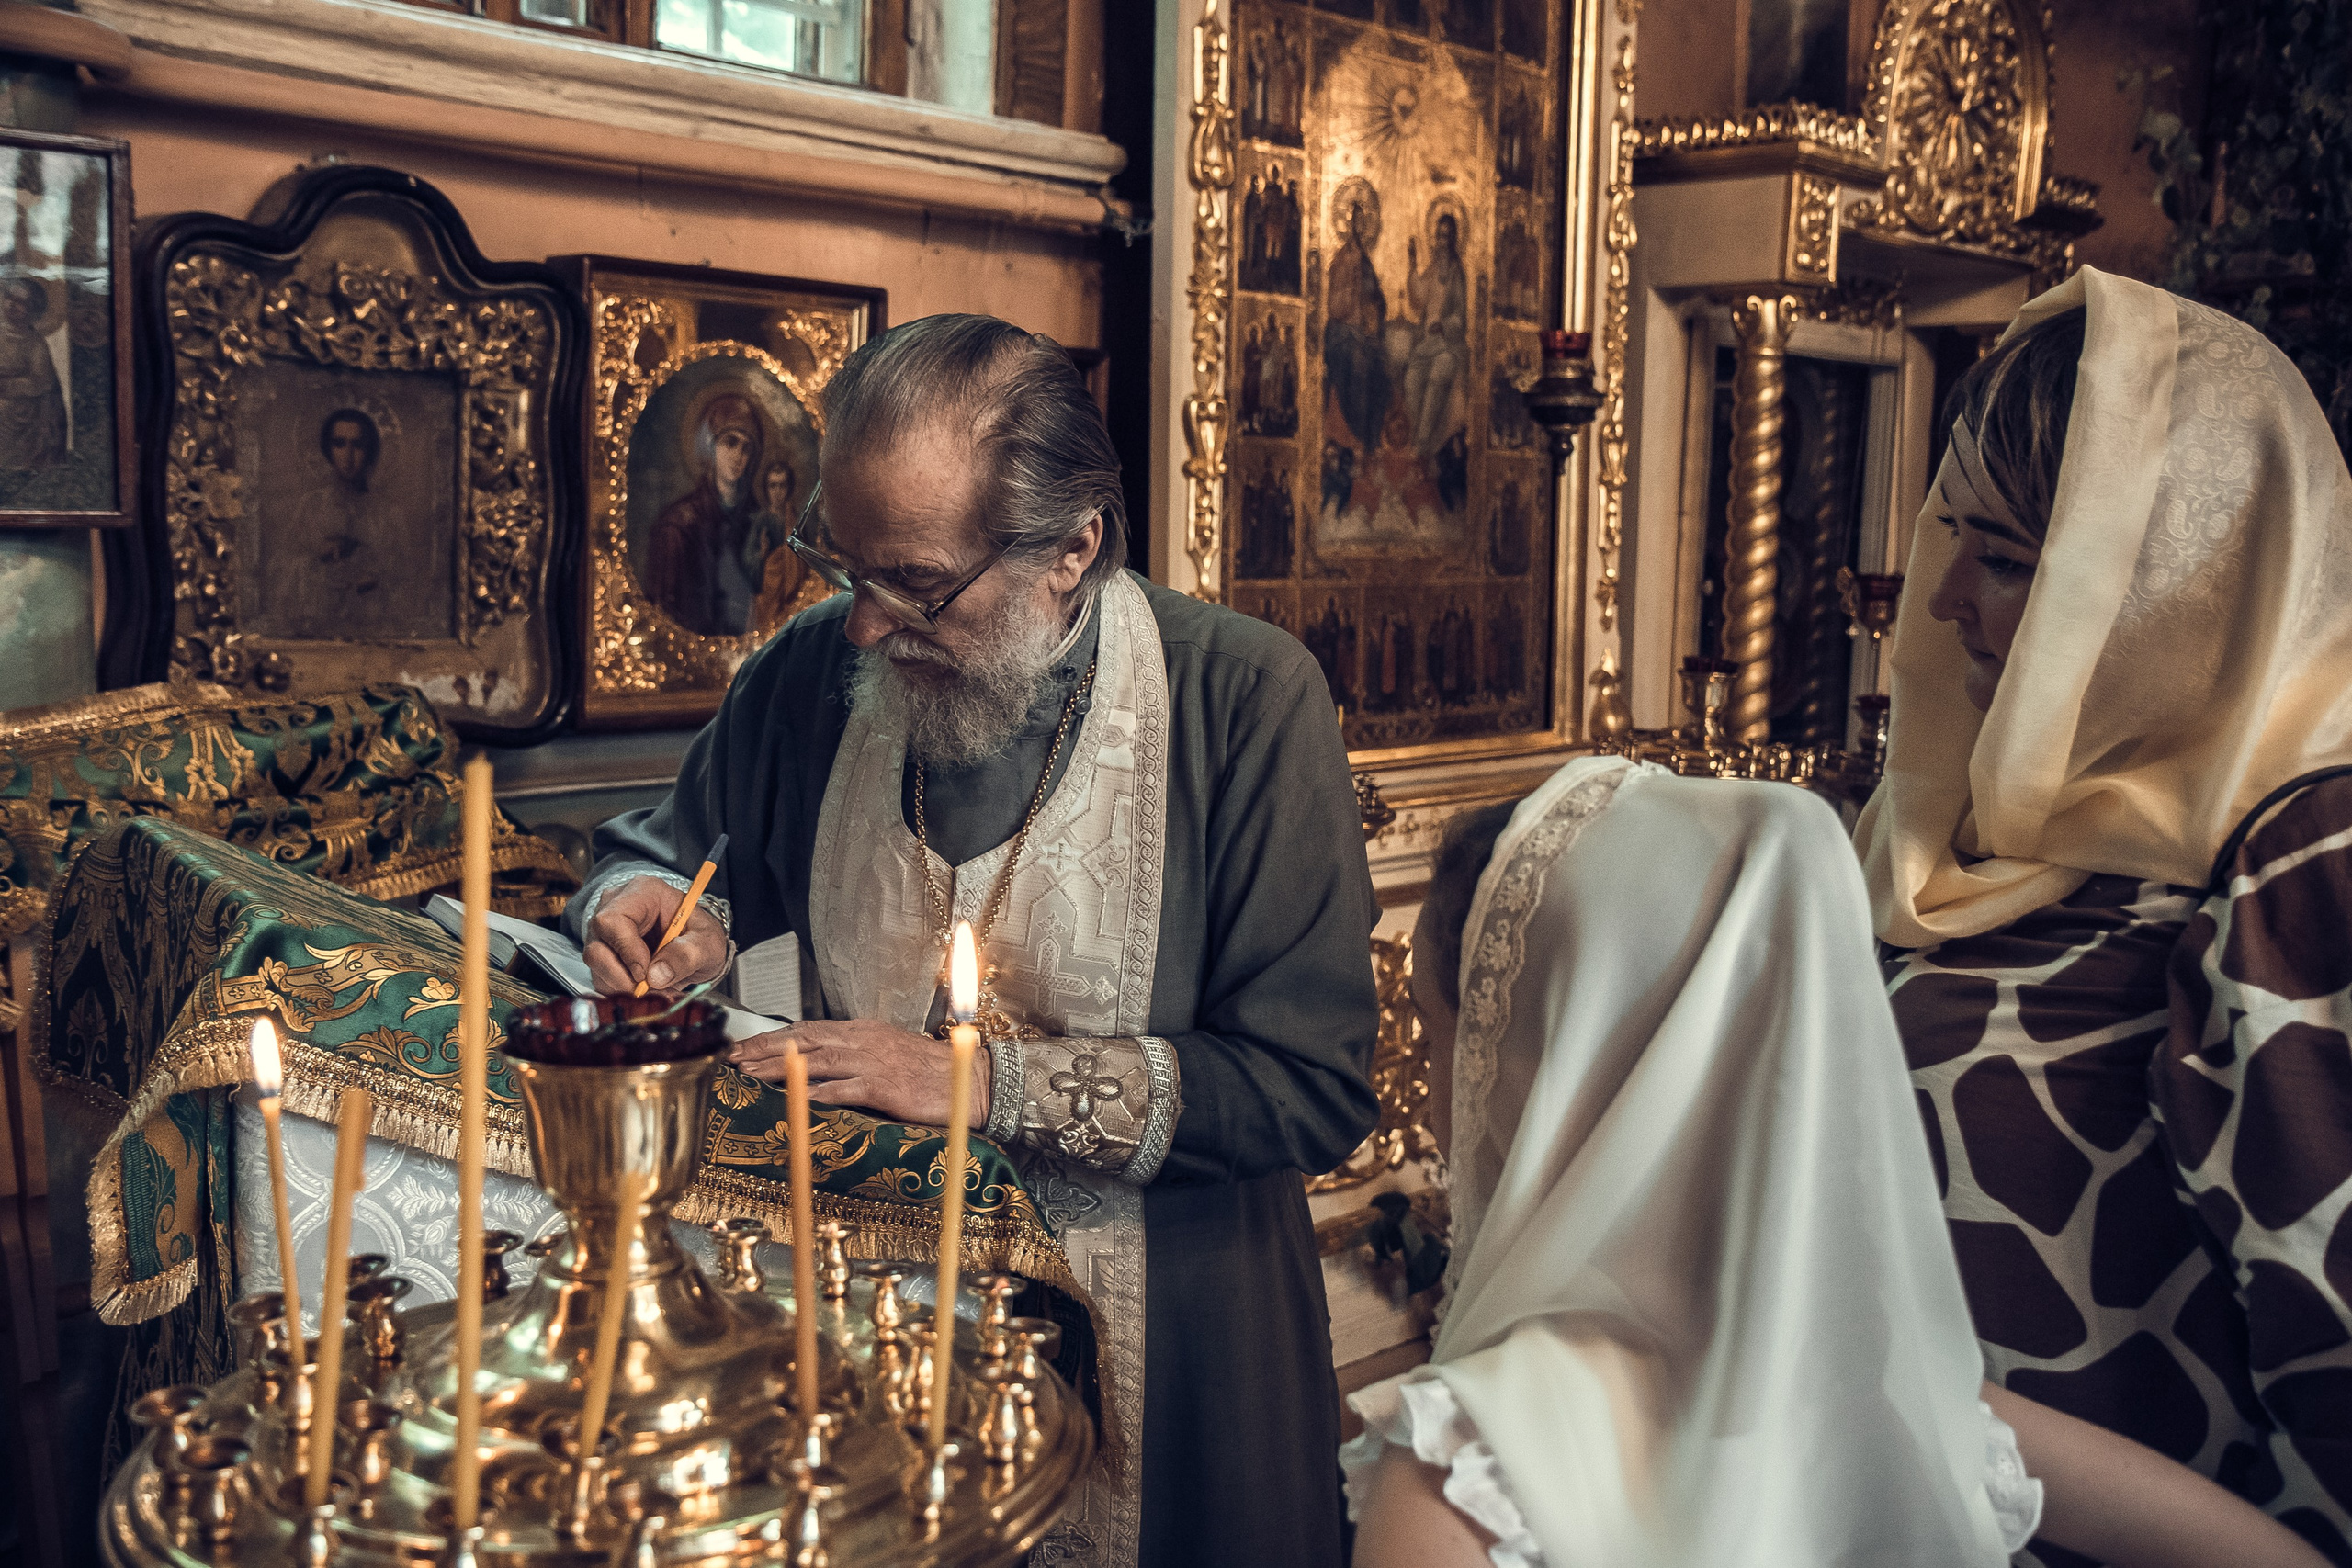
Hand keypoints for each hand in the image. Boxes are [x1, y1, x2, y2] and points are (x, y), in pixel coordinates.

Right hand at [583, 875, 726, 995]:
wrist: (695, 945)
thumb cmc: (699, 935)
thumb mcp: (708, 942)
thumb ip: (688, 954)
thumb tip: (656, 976)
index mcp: (643, 892)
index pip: (613, 920)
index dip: (626, 950)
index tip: (645, 974)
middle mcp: (615, 908)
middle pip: (597, 947)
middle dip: (623, 977)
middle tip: (652, 989)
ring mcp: (604, 932)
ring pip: (596, 966)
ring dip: (624, 986)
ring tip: (657, 989)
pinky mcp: (602, 955)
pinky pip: (599, 978)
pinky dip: (622, 991)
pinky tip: (647, 989)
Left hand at [730, 1018, 990, 1129]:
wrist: (970, 1080)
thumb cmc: (931, 1073)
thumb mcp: (887, 1054)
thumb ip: (853, 1057)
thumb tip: (817, 1067)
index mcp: (863, 1030)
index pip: (807, 1029)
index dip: (772, 1038)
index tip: (743, 1048)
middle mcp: (865, 1040)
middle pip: (804, 1040)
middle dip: (764, 1049)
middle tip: (732, 1059)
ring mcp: (875, 1061)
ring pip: (817, 1060)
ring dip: (781, 1068)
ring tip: (751, 1075)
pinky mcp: (887, 1086)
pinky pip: (847, 1087)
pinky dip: (820, 1091)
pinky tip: (797, 1098)